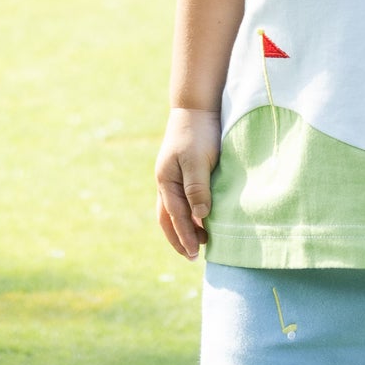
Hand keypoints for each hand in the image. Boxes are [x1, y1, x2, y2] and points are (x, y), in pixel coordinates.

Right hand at [155, 107, 221, 257]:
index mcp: (166, 181)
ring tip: (200, 241)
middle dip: (178, 238)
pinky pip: (180, 200)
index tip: (194, 255)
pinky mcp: (181, 172)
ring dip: (182, 228)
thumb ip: (197, 188)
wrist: (196, 107)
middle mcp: (165, 182)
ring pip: (172, 210)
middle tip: (191, 256)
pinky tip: (199, 218)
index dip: (185, 237)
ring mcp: (171, 177)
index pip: (176, 217)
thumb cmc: (198, 133)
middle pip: (167, 218)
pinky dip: (186, 214)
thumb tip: (200, 217)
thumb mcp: (197, 160)